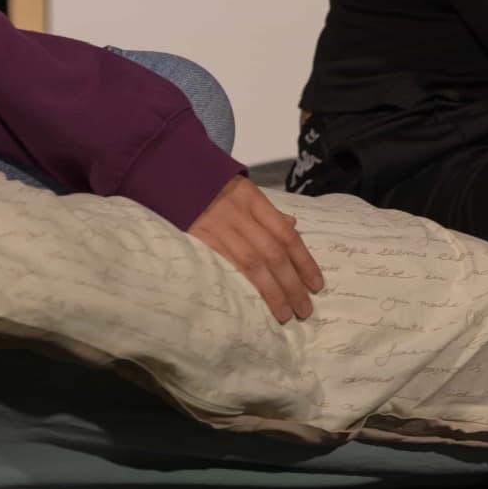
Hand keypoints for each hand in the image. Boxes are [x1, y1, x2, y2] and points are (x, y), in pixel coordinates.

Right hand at [189, 175, 324, 322]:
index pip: (285, 234)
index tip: (316, 285)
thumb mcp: (243, 189)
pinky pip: (225, 266)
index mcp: (253, 199)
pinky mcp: (198, 240)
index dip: (304, 261)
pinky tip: (253, 302)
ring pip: (251, 263)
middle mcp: (238, 214)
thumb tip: (293, 227)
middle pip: (272, 253)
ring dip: (271, 291)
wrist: (171, 176)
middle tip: (304, 309)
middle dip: (291, 283)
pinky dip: (242, 285)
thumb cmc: (211, 186)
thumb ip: (268, 212)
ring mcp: (217, 228)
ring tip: (284, 313)